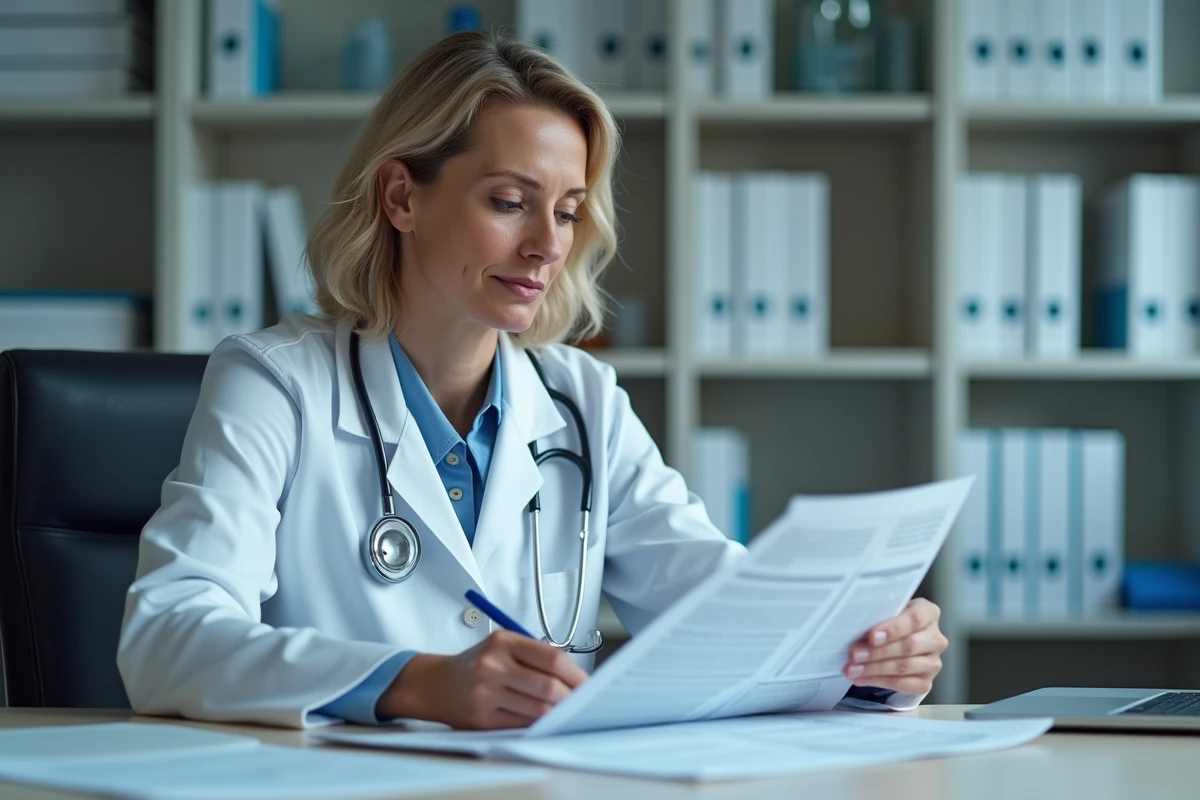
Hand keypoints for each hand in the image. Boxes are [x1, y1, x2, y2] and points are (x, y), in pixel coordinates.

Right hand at [377, 631, 588, 728]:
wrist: (436, 683)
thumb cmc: (477, 664)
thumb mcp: (503, 646)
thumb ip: (535, 656)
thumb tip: (575, 678)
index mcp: (503, 642)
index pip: (552, 658)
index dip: (576, 675)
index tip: (588, 685)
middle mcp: (493, 665)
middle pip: (547, 686)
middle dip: (570, 698)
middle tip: (582, 703)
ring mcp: (486, 692)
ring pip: (537, 709)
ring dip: (557, 713)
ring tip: (565, 712)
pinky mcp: (481, 717)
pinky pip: (521, 724)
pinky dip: (538, 724)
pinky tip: (543, 720)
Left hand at [843, 598, 946, 696]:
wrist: (898, 642)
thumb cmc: (890, 623)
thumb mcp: (886, 613)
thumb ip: (878, 617)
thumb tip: (853, 628)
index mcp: (928, 613)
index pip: (914, 619)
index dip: (893, 629)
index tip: (872, 636)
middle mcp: (936, 638)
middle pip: (908, 646)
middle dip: (877, 652)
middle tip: (855, 655)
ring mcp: (933, 662)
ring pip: (904, 667)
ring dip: (874, 669)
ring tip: (852, 669)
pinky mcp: (926, 682)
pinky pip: (903, 685)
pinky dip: (878, 682)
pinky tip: (861, 678)